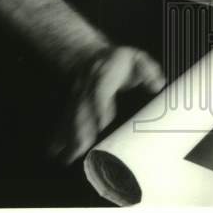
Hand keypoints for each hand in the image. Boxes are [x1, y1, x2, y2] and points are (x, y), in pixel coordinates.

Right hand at [49, 45, 165, 164]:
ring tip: (67, 157)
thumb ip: (148, 71)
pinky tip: (54, 152)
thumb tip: (157, 85)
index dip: (100, 106)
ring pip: (71, 117)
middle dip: (81, 128)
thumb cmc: (118, 61)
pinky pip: (64, 120)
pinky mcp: (72, 105)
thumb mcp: (136, 59)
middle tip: (82, 147)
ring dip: (68, 137)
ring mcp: (77, 97)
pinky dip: (58, 136)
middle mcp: (87, 87)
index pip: (101, 91)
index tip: (102, 122)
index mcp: (104, 75)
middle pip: (82, 108)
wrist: (89, 54)